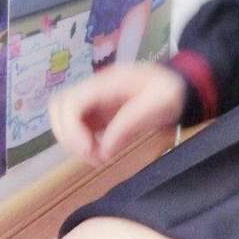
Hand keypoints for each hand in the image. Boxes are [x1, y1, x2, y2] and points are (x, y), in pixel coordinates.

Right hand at [48, 60, 187, 167]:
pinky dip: (81, 142)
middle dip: (67, 135)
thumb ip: (130, 124)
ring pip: (63, 117)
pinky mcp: (97, 112)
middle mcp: (95, 89)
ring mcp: (94, 99)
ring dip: (73, 141)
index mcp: (108, 83)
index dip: (70, 127)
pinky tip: (100, 152)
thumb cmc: (170, 91)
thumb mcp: (158, 104)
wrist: (179, 86)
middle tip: (91, 154)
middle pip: (58, 107)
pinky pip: (77, 126)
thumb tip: (104, 150)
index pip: (70, 101)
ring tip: (97, 156)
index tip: (87, 150)